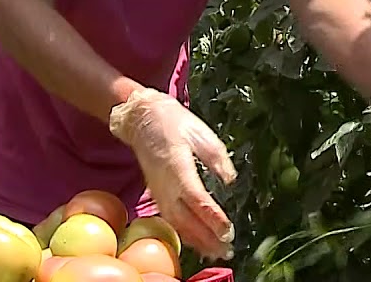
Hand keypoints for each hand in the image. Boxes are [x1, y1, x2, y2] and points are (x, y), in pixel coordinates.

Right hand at [108, 88, 237, 259]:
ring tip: (215, 252)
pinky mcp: (157, 194)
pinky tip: (197, 242)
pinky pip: (171, 220)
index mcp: (177, 166)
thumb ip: (217, 157)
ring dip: (197, 241)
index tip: (228, 230)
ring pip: (178, 224)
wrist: (141, 118)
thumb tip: (230, 179)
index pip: (197, 199)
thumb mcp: (200, 131)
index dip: (213, 218)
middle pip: (187, 219)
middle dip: (207, 237)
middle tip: (227, 249)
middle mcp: (166, 184)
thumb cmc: (172, 121)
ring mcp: (159, 191)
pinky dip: (185, 234)